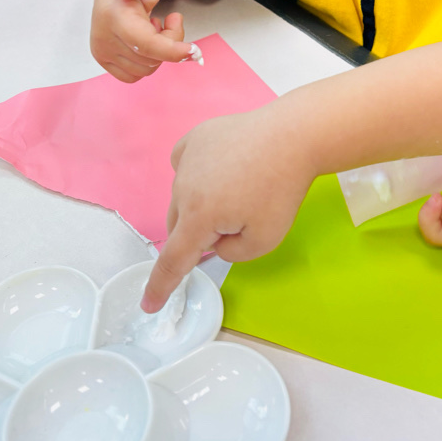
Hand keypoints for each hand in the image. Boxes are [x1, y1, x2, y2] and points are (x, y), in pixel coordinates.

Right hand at [90, 0, 191, 81]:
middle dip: (170, 42)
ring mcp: (101, 51)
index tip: (194, 50)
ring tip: (153, 26)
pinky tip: (145, 40)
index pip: (146, 45)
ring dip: (159, 52)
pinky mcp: (104, 60)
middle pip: (151, 59)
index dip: (173, 50)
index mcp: (113, 16)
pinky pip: (135, 75)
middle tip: (170, 19)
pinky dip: (147, 61)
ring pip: (146, 69)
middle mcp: (102, 37)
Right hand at [140, 109, 314, 312]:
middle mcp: (183, 187)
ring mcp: (187, 158)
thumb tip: (214, 242)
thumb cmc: (281, 189)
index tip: (149, 304)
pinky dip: (197, 174)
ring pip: (182, 195)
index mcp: (198, 216)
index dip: (161, 286)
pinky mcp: (196, 137)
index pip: (173, 260)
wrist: (292, 136)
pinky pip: (185, 165)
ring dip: (201, 202)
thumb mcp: (264, 241)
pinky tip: (223, 167)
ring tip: (240, 188)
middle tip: (238, 221)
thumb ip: (232, 253)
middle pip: (179, 225)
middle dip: (199, 233)